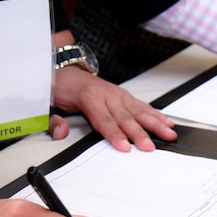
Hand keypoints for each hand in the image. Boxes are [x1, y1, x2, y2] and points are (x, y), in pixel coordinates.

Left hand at [51, 65, 176, 151]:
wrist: (66, 70)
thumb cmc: (61, 88)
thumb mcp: (49, 103)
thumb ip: (54, 120)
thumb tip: (60, 132)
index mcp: (89, 97)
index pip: (104, 120)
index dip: (115, 134)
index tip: (124, 146)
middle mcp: (107, 95)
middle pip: (125, 118)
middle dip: (139, 133)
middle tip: (149, 146)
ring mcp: (118, 95)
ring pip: (139, 111)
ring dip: (155, 124)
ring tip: (168, 134)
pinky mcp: (125, 96)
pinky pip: (143, 106)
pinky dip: (156, 115)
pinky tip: (167, 122)